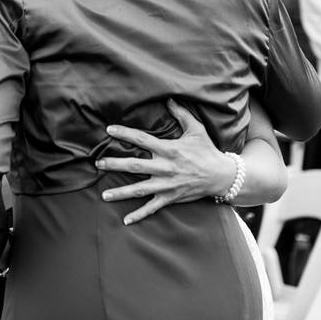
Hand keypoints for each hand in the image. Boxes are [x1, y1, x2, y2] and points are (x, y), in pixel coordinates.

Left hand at [95, 99, 233, 224]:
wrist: (222, 176)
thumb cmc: (207, 151)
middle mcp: (166, 168)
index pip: (142, 140)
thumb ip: (181, 114)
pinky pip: (152, 208)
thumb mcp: (196, 129)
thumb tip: (169, 99)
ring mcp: (167, 185)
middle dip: (115, 165)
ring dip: (121, 193)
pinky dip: (139, 215)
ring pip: (140, 189)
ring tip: (104, 195)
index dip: (125, 134)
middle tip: (98, 163)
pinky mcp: (170, 198)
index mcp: (170, 149)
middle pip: (135, 166)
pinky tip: (125, 220)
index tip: (109, 130)